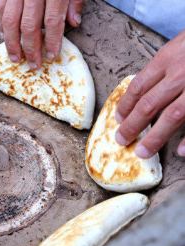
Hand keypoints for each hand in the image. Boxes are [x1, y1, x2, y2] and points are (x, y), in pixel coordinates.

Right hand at [0, 0, 82, 68]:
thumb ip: (74, 1)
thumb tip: (74, 22)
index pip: (52, 20)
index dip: (52, 41)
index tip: (52, 56)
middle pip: (29, 26)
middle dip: (31, 49)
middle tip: (33, 64)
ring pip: (10, 21)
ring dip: (12, 43)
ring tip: (16, 58)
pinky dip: (1, 26)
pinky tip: (5, 38)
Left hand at [115, 31, 184, 157]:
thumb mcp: (181, 42)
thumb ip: (168, 61)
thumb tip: (148, 84)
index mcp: (168, 57)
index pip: (139, 86)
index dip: (125, 105)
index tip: (118, 118)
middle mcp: (181, 73)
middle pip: (149, 104)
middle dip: (132, 125)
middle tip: (121, 139)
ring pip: (172, 116)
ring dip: (155, 137)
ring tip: (142, 152)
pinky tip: (179, 150)